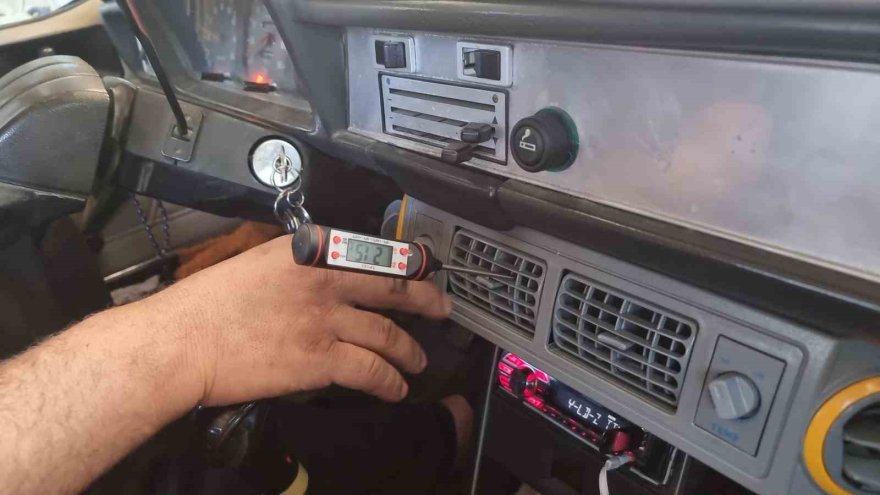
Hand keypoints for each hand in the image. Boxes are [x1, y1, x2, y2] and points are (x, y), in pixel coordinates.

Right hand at [143, 234, 451, 406]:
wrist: (184, 342)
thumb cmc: (208, 304)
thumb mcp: (258, 264)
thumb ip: (297, 266)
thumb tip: (323, 276)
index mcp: (309, 251)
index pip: (372, 252)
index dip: (406, 263)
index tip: (421, 271)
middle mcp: (326, 280)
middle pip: (393, 287)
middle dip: (425, 300)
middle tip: (442, 308)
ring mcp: (327, 320)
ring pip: (388, 334)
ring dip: (410, 351)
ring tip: (418, 361)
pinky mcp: (322, 360)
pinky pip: (372, 371)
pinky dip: (389, 381)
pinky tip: (396, 388)